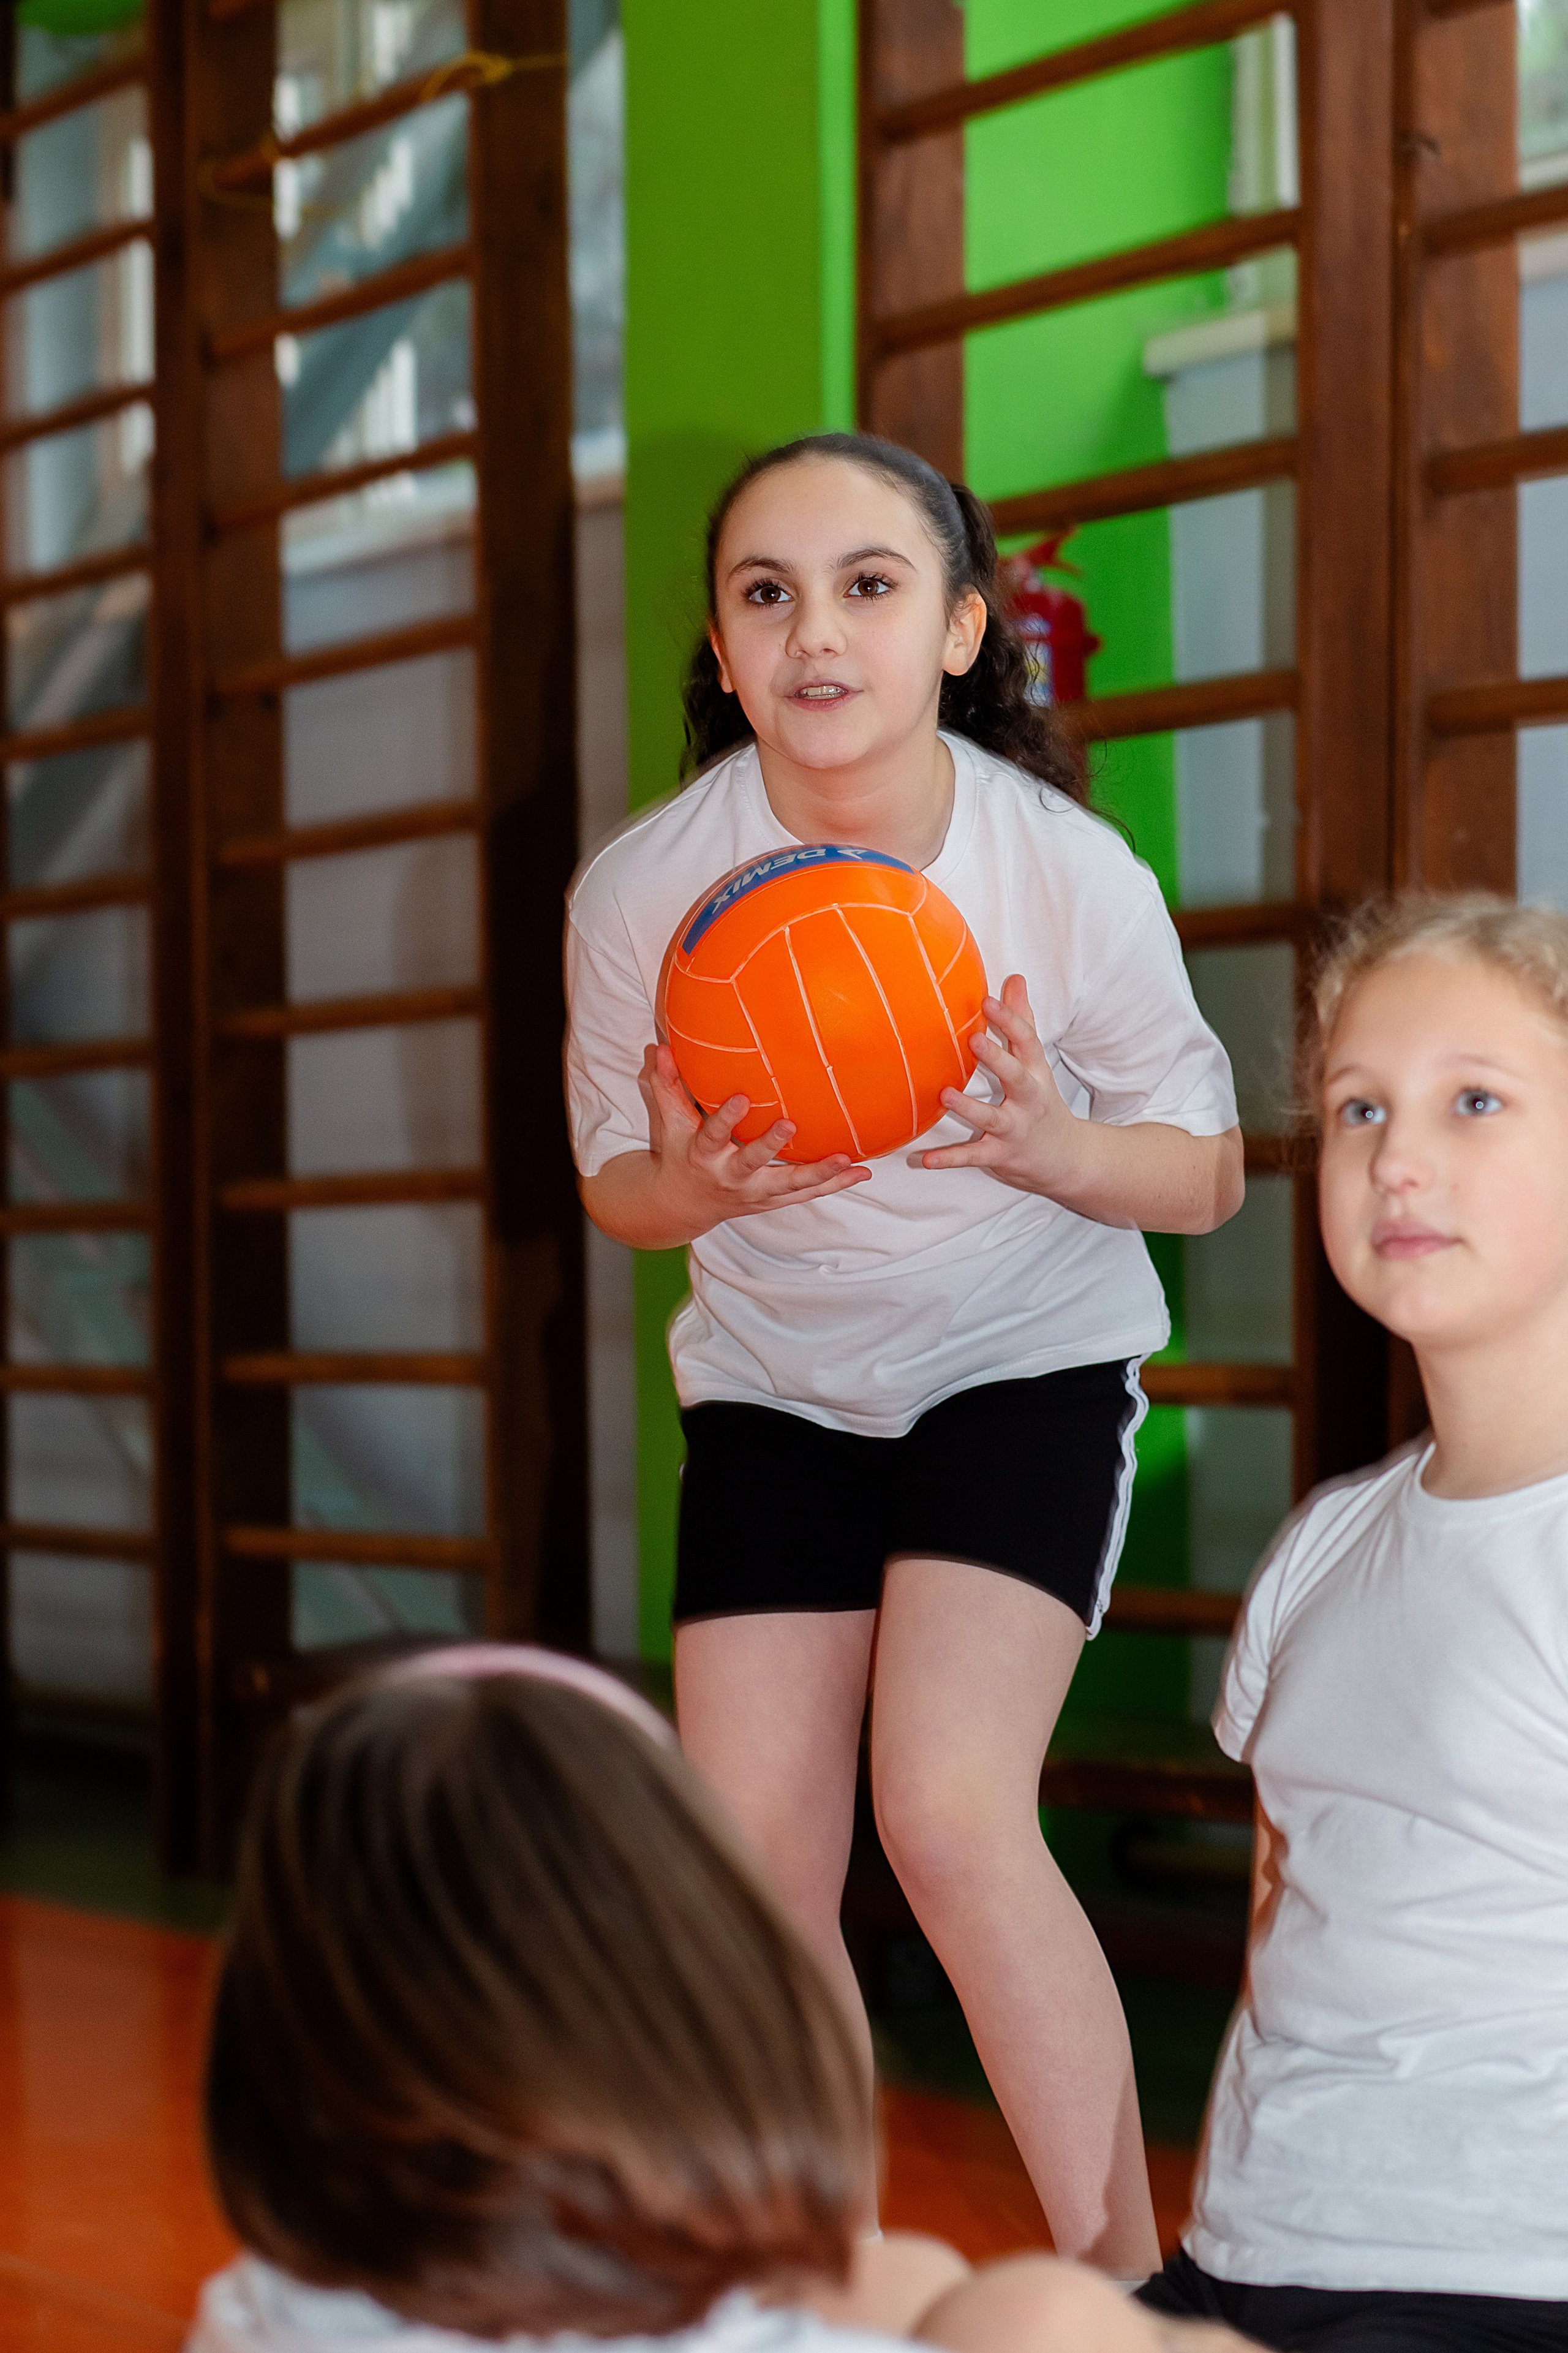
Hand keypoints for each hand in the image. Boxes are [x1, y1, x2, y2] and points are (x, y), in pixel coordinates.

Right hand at [639, 1042, 870, 1234]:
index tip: (741, 1097)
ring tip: (847, 1160)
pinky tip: (861, 1171)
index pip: (712, 1135)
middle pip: (752, 1163)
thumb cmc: (681, 1155)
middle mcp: (730, 1177)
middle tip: (791, 1125)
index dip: (725, 1119)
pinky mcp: (772, 1201)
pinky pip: (806, 1194)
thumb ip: (667, 1086)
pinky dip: (834, 1184)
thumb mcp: (670, 1124)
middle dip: (770, 1146)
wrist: (683, 1206)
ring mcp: (754, 1193)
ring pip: (789, 1185)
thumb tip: (660, 1048)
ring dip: (819, 1174)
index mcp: (704, 1156)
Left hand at [920, 975, 1085, 1198]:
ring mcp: (1015, 1129)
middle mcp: (1028, 1099)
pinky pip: (974, 1156)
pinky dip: (950, 1158)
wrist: (1066, 1158)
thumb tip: (1015, 977)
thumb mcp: (1036, 1062)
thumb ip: (1022, 1020)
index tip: (987, 1000)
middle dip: (997, 1059)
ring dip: (969, 1108)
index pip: (1026, 1041)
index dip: (1009, 1020)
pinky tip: (925, 1160)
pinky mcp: (1000, 1155)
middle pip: (1015, 1076)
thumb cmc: (1041, 1100)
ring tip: (944, 1095)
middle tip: (973, 1040)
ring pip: (993, 1118)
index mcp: (1035, 1072)